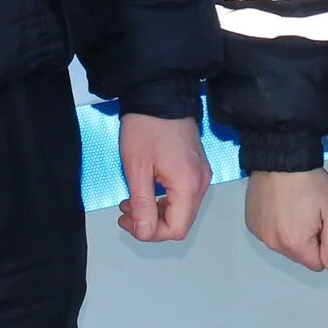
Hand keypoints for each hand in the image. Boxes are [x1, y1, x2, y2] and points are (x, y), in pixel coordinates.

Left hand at [118, 111, 212, 242]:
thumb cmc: (147, 125)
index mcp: (188, 184)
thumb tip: (144, 231)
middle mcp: (200, 182)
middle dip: (151, 223)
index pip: (176, 229)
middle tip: (126, 212)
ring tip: (131, 201)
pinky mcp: (195, 168)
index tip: (130, 221)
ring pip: (181, 210)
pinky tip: (145, 190)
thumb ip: (142, 204)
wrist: (160, 94)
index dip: (151, 233)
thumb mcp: (137, 168)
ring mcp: (200, 174)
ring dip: (155, 212)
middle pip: (180, 222)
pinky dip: (163, 199)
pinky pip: (183, 195)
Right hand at [244, 168, 327, 271]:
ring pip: (283, 245)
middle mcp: (274, 243)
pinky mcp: (251, 223)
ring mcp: (260, 233)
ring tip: (294, 206)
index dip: (324, 244)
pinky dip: (276, 224)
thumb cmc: (309, 181)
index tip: (321, 223)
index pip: (317, 264)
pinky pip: (269, 233)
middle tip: (309, 212)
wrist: (281, 158)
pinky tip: (280, 205)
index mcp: (296, 243)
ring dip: (290, 232)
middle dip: (307, 239)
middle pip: (299, 255)